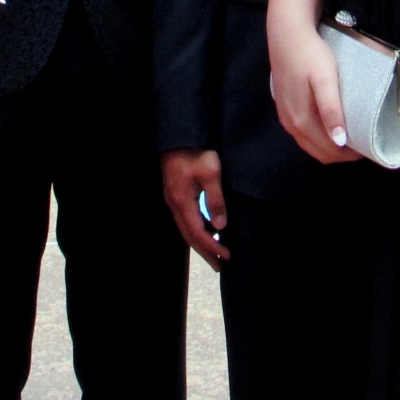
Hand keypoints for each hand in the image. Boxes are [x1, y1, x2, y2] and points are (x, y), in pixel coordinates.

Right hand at [161, 149, 228, 268]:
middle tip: (219, 265)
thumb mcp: (210, 172)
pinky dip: (197, 228)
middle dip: (205, 251)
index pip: (197, 233)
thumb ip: (215, 199)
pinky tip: (209, 228)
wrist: (179, 134)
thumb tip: (220, 225)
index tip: (226, 256)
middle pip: (189, 236)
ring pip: (186, 228)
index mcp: (182, 201)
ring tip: (216, 251)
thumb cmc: (195, 150)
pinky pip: (186, 218)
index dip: (212, 247)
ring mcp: (173, 199)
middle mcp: (174, 204)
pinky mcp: (176, 193)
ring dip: (201, 241)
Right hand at [268, 15, 360, 164]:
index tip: (369, 147)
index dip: (350, 155)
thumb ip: (331, 110)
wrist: (286, 32)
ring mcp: (285, 117)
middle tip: (363, 143)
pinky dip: (318, 137)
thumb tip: (339, 141)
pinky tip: (330, 125)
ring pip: (310, 144)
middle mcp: (291, 124)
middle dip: (341, 153)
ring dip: (329, 146)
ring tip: (350, 135)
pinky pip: (302, 133)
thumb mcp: (325, 79)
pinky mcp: (284, 108)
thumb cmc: (309, 54)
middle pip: (320, 152)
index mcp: (302, 121)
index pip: (329, 152)